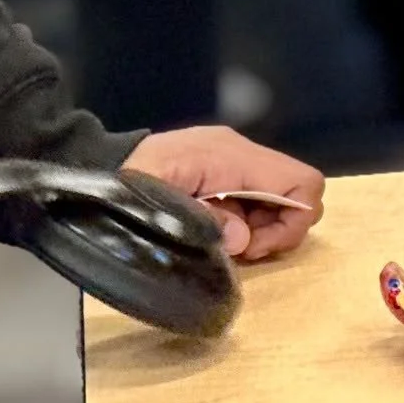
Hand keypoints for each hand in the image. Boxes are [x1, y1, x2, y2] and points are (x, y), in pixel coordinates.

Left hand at [124, 126, 324, 262]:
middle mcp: (239, 151)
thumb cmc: (131, 184)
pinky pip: (254, 194)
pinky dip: (246, 218)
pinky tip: (216, 229)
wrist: (101, 165)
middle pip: (295, 191)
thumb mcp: (163, 206)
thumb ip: (205, 221)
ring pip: (277, 195)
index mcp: (232, 156)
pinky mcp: (220, 168)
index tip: (254, 247)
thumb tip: (241, 238)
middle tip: (239, 250)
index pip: (302, 182)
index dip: (293, 222)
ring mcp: (231, 157)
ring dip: (260, 227)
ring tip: (223, 242)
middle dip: (278, 229)